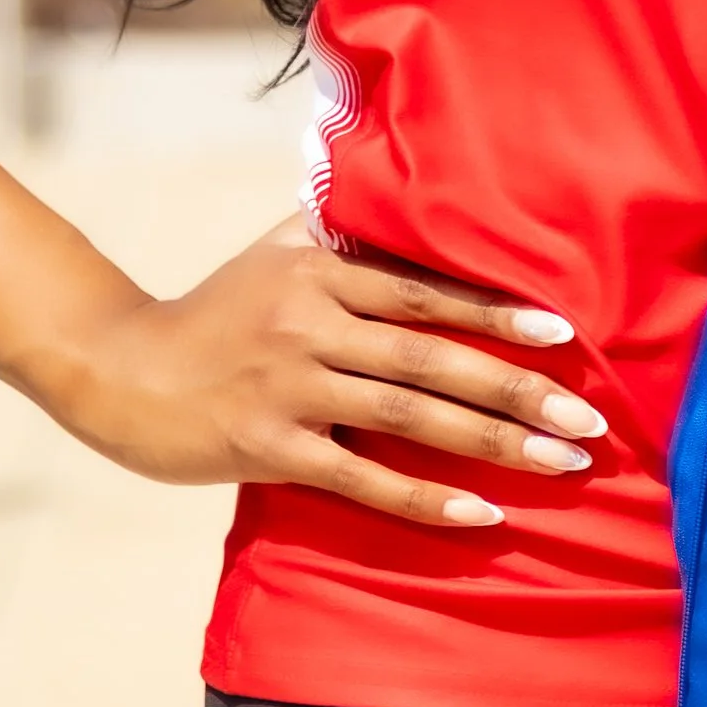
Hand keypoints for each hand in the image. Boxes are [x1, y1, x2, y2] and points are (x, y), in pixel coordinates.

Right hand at [48, 212, 604, 528]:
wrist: (119, 369)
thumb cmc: (217, 310)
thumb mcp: (278, 251)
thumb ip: (347, 230)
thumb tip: (417, 191)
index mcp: (320, 271)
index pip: (426, 292)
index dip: (497, 311)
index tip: (565, 333)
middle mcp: (310, 323)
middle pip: (432, 359)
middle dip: (518, 389)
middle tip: (588, 418)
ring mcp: (289, 388)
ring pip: (409, 416)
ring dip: (493, 441)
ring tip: (560, 461)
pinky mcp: (267, 448)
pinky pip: (362, 480)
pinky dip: (426, 500)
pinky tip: (483, 516)